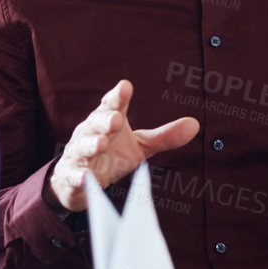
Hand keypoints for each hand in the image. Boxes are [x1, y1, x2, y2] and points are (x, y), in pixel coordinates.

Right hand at [47, 80, 198, 211]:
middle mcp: (91, 133)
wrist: (77, 181)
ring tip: (102, 144)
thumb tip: (195, 124)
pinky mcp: (73, 176)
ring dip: (92, 144)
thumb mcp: (139, 146)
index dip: (118, 96)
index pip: (112, 105)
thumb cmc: (111, 156)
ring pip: (83, 146)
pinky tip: (87, 177)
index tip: (125, 87)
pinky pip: (75, 174)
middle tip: (117, 119)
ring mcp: (79, 154)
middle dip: (105, 120)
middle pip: (96, 122)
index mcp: (107, 120)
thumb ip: (164, 136)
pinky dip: (80, 176)